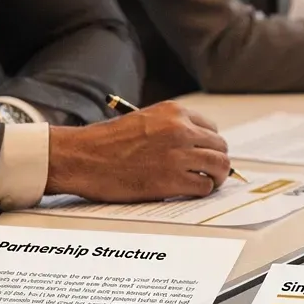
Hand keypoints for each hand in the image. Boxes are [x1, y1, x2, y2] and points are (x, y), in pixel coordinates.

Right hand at [46, 101, 231, 200]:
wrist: (82, 157)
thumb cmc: (106, 143)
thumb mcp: (144, 120)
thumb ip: (170, 128)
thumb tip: (195, 146)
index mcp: (174, 112)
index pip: (211, 128)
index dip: (209, 145)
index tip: (204, 155)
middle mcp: (180, 130)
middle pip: (220, 147)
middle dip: (216, 161)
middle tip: (209, 172)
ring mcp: (178, 155)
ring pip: (219, 166)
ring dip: (216, 177)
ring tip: (206, 183)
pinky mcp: (172, 180)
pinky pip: (204, 187)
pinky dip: (201, 191)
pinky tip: (189, 191)